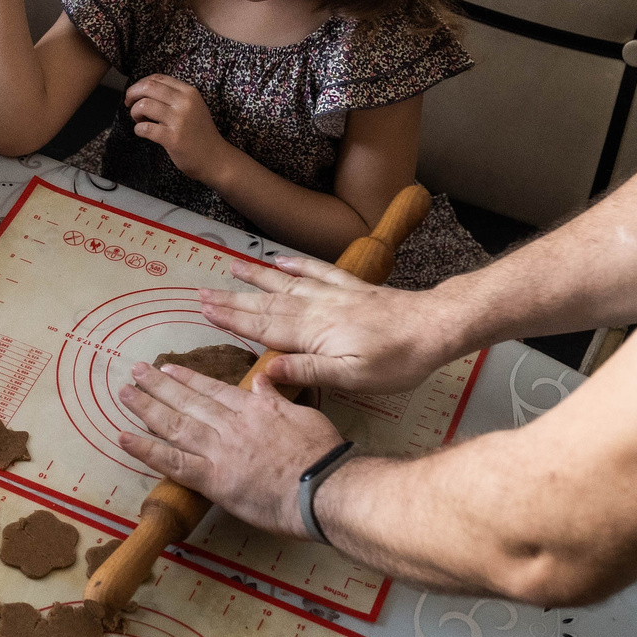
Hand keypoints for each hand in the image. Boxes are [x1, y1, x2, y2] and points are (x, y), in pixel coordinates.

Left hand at [115, 363, 345, 539]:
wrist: (324, 486)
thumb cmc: (322, 455)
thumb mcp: (304, 414)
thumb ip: (277, 397)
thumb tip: (262, 379)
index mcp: (253, 409)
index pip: (214, 390)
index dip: (188, 379)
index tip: (169, 369)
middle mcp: (230, 425)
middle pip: (189, 401)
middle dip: (159, 385)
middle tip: (136, 371)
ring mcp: (219, 451)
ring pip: (176, 424)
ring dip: (147, 407)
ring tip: (125, 393)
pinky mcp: (213, 480)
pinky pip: (173, 463)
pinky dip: (146, 450)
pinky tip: (123, 438)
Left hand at [125, 74, 231, 182]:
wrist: (215, 158)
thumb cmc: (200, 133)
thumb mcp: (193, 106)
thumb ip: (174, 96)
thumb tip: (144, 89)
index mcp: (189, 92)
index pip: (158, 78)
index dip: (140, 83)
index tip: (136, 94)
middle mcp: (185, 103)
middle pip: (148, 87)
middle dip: (132, 94)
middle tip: (129, 104)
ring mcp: (179, 120)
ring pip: (143, 105)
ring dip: (135, 112)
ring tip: (140, 120)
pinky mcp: (172, 138)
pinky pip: (145, 128)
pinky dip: (138, 129)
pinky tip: (143, 132)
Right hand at [200, 255, 457, 395]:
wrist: (435, 327)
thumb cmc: (396, 360)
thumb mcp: (352, 377)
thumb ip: (307, 372)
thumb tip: (265, 372)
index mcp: (312, 332)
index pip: (262, 325)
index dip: (231, 319)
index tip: (203, 310)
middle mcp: (316, 308)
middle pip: (266, 303)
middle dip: (232, 299)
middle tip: (201, 292)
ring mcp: (333, 295)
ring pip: (286, 283)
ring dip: (256, 277)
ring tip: (231, 268)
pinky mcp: (352, 288)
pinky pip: (317, 271)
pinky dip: (296, 264)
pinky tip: (280, 260)